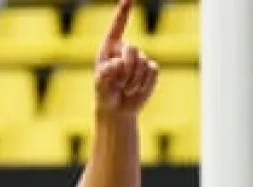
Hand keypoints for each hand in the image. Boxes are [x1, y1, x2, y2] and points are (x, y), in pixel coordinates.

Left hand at [94, 0, 158, 115]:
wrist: (118, 109)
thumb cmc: (105, 94)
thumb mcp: (100, 84)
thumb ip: (106, 73)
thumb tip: (118, 63)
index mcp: (110, 48)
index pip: (117, 27)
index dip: (123, 12)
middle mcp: (125, 49)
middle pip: (132, 50)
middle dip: (126, 70)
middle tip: (119, 84)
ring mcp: (140, 58)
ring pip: (142, 63)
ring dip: (133, 81)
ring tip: (125, 89)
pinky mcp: (151, 69)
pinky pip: (152, 71)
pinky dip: (143, 84)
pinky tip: (135, 90)